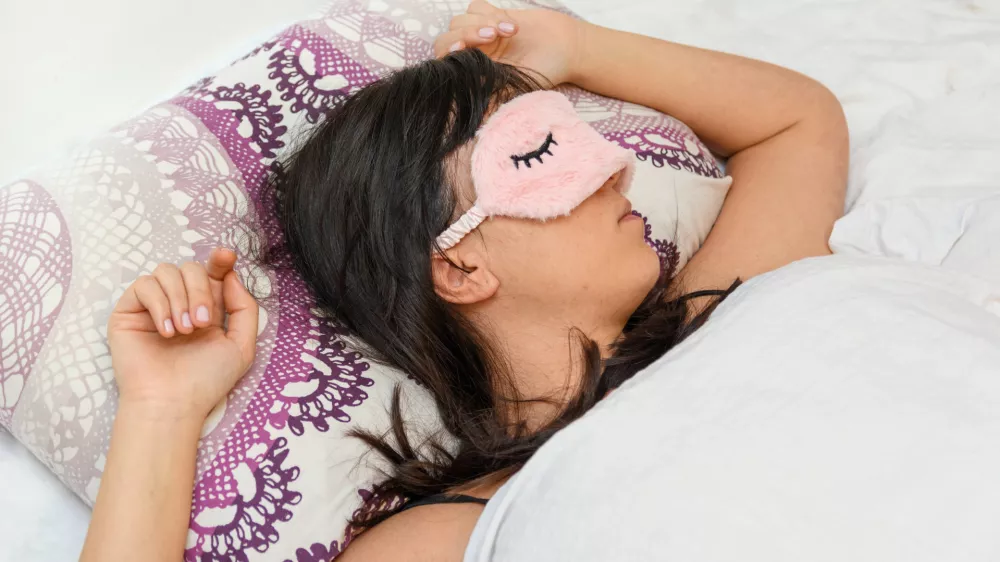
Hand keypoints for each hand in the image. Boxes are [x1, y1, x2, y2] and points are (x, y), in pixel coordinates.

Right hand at [107, 248, 258, 421]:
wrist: (173, 402)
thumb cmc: (206, 380)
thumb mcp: (241, 346)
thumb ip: (244, 308)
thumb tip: (231, 275)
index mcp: (206, 308)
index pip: (211, 273)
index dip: (219, 261)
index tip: (226, 256)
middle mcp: (180, 303)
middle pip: (191, 268)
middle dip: (200, 290)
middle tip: (202, 323)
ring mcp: (153, 306)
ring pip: (167, 271)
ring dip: (180, 299)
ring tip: (184, 332)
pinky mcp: (129, 310)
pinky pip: (144, 285)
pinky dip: (159, 305)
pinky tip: (166, 332)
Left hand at [433, 0, 586, 86]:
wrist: (565, 49)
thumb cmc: (542, 72)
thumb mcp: (516, 90)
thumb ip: (493, 99)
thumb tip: (474, 120)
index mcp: (474, 71)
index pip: (446, 59)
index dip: (448, 52)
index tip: (461, 49)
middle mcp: (473, 52)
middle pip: (449, 36)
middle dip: (467, 33)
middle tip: (491, 36)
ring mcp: (482, 33)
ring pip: (462, 20)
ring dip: (484, 23)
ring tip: (509, 32)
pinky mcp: (492, 15)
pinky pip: (476, 7)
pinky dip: (490, 13)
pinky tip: (511, 26)